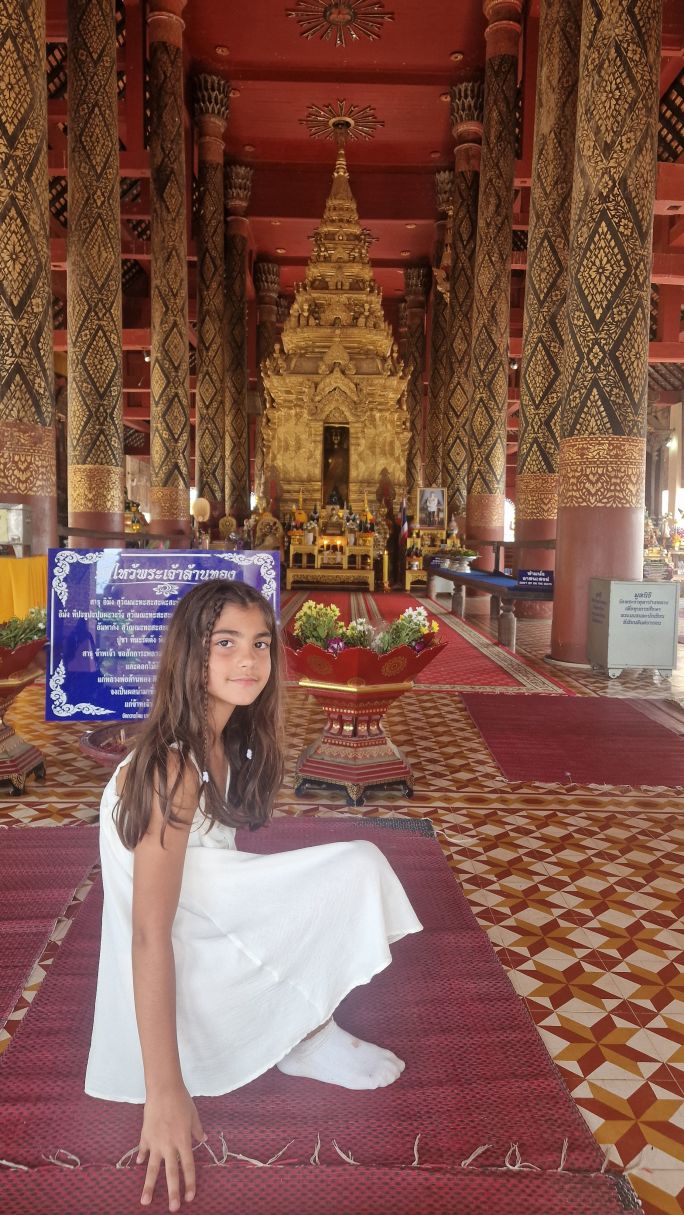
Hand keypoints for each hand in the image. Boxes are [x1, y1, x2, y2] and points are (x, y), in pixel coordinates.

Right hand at [137, 1086, 204, 1211]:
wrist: (163, 1089)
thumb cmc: (182, 1101)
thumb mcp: (194, 1116)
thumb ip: (198, 1131)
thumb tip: (203, 1141)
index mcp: (183, 1141)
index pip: (188, 1167)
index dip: (190, 1183)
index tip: (190, 1197)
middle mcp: (169, 1145)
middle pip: (171, 1173)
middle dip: (173, 1191)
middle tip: (173, 1208)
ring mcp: (155, 1142)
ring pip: (152, 1168)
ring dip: (149, 1185)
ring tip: (145, 1201)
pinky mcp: (145, 1136)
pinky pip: (144, 1150)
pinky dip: (142, 1156)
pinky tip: (139, 1164)